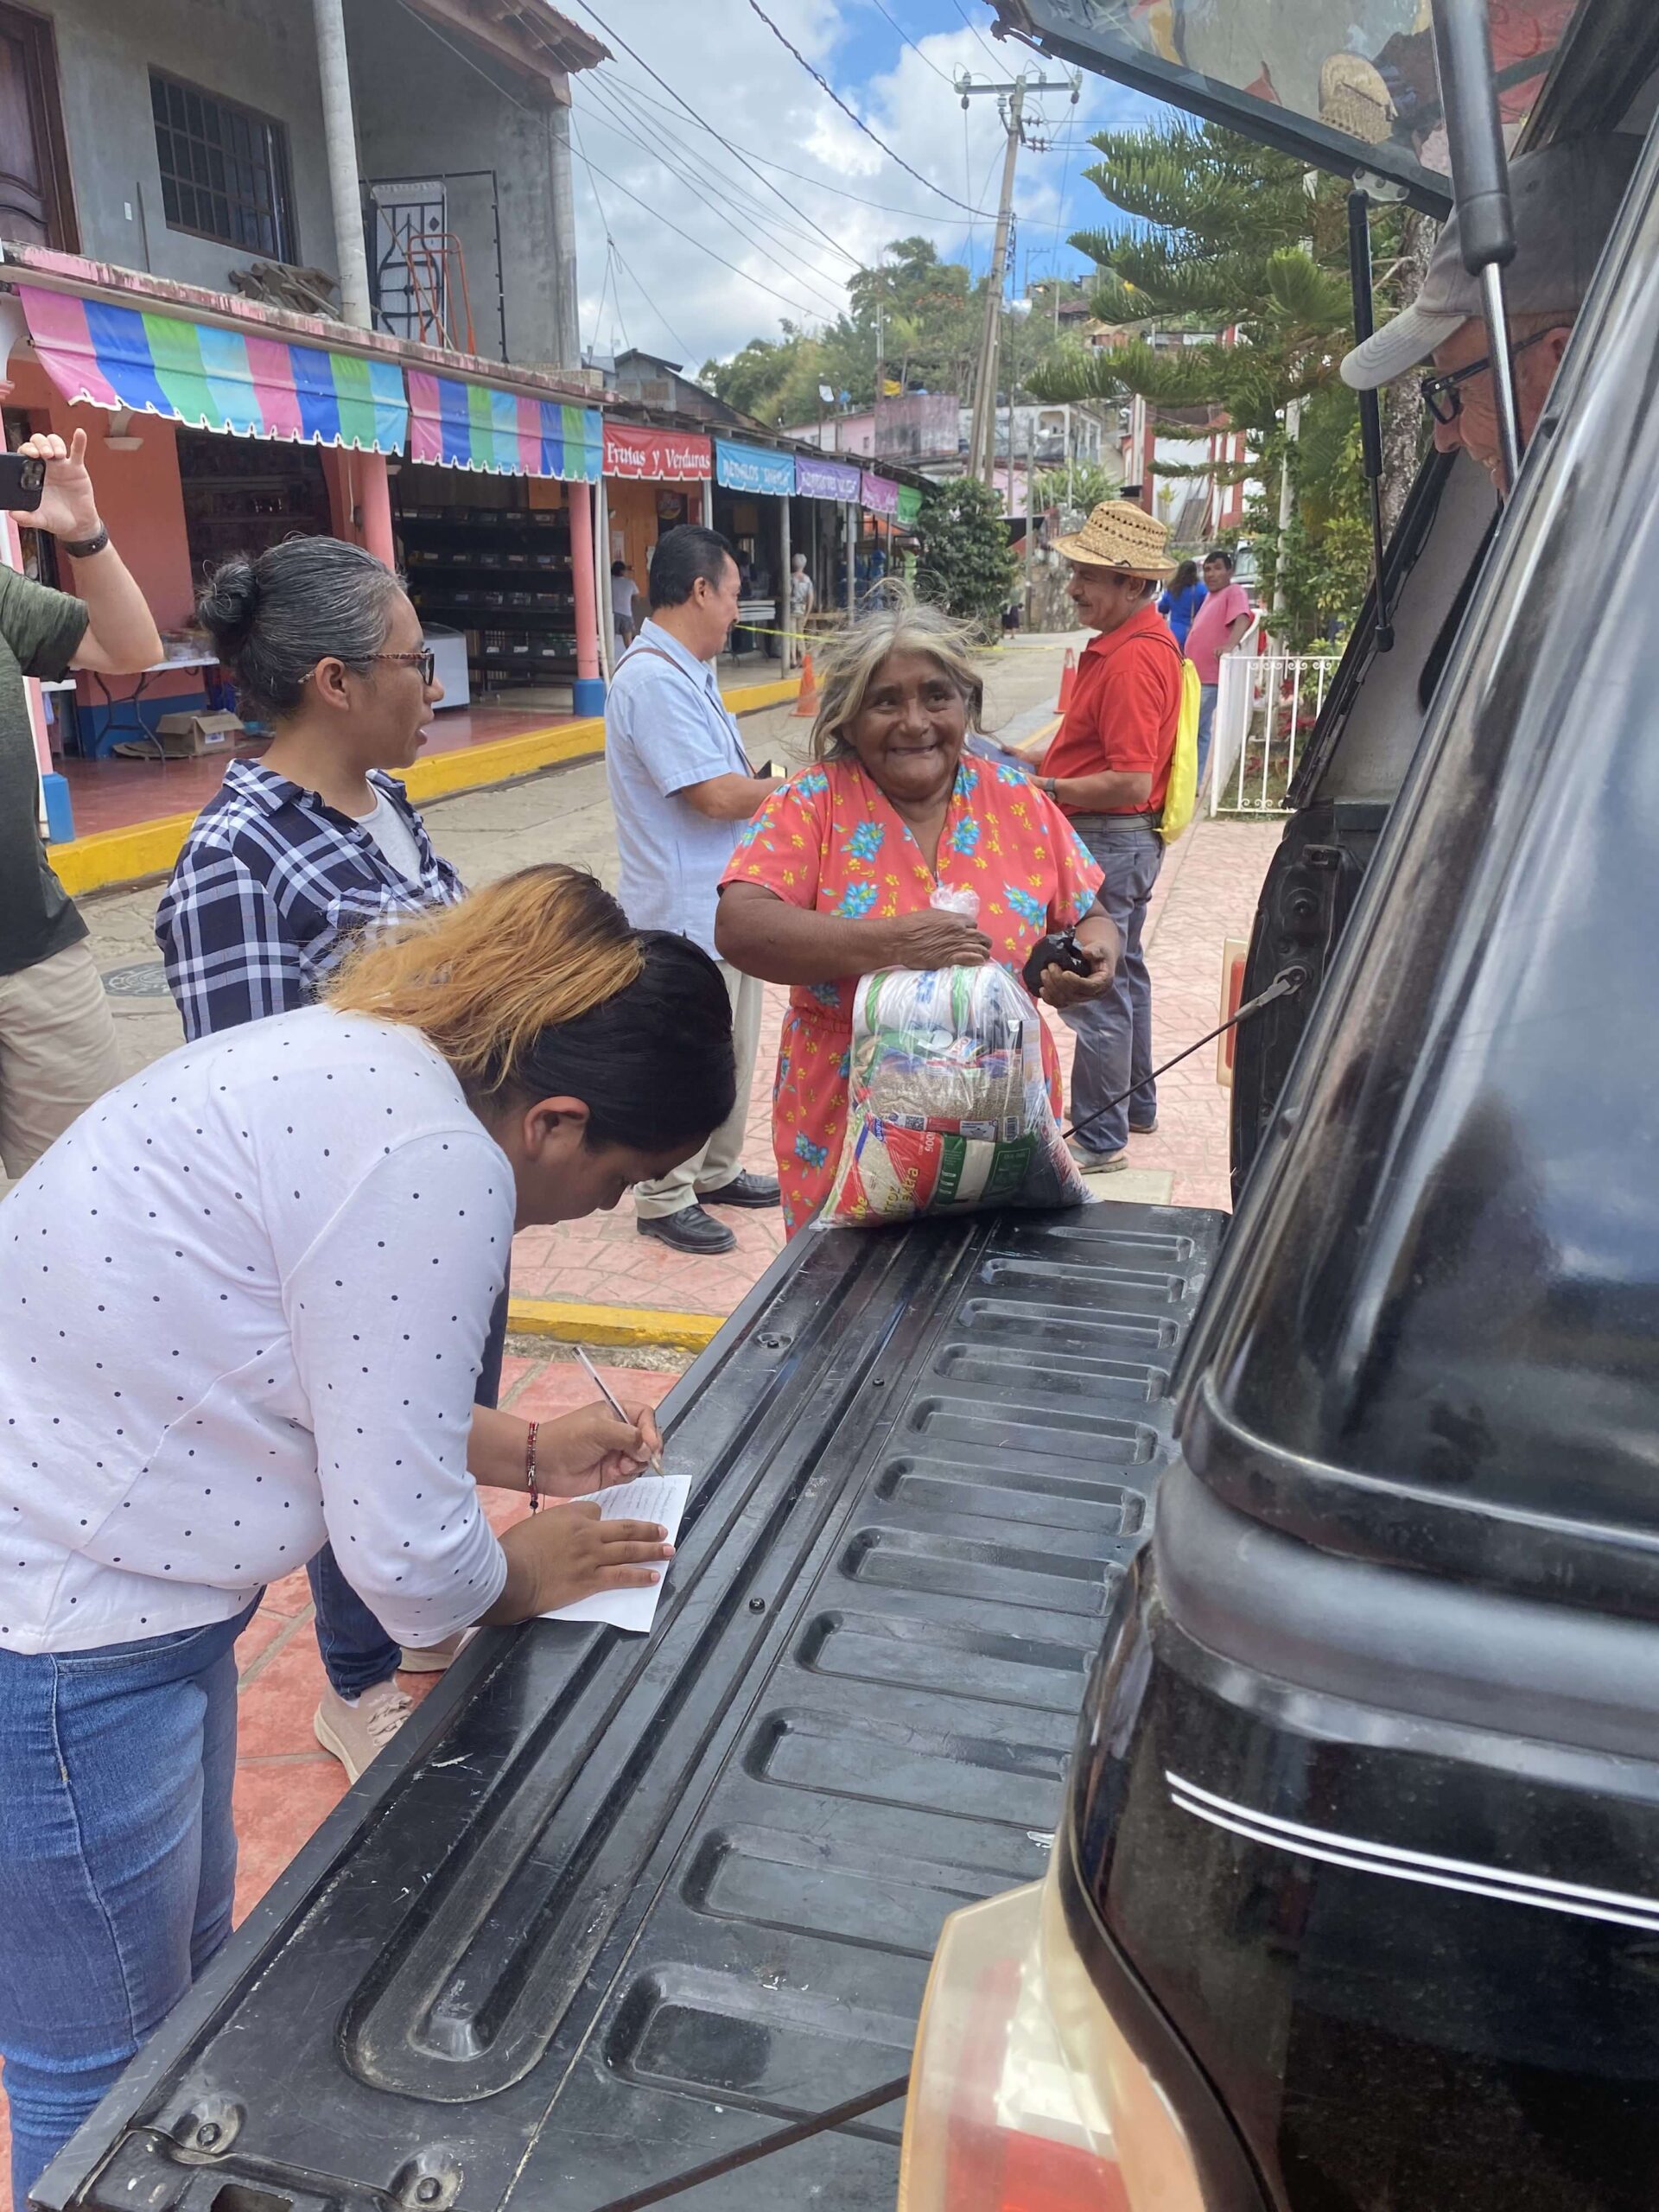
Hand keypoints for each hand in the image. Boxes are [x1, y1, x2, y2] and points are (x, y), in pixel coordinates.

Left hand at [15, 429, 101, 541]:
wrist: (77, 526)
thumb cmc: (56, 519)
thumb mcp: (39, 519)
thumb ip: (26, 517)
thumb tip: (13, 514)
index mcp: (33, 474)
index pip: (25, 453)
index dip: (27, 449)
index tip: (31, 455)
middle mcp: (46, 466)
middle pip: (39, 443)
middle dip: (40, 444)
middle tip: (44, 454)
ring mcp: (61, 466)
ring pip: (55, 442)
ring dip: (55, 444)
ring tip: (58, 455)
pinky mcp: (77, 469)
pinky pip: (78, 451)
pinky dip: (79, 441)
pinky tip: (80, 433)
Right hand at [500, 1501, 673, 1613]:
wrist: (511, 1573)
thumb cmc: (516, 1547)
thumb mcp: (536, 1523)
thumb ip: (556, 1523)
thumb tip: (566, 1531)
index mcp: (572, 1516)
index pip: (596, 1511)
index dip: (603, 1518)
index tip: (608, 1524)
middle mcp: (588, 1534)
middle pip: (625, 1529)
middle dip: (646, 1529)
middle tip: (664, 1530)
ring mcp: (592, 1558)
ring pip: (629, 1551)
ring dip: (652, 1550)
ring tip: (669, 1550)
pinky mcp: (591, 1581)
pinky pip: (622, 1576)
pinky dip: (640, 1575)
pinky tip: (653, 1576)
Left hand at [532, 1400, 664, 1497]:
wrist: (542, 1465)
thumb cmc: (567, 1439)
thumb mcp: (599, 1429)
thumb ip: (628, 1436)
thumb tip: (649, 1450)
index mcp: (616, 1414)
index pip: (646, 1417)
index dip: (652, 1430)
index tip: (651, 1445)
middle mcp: (620, 1432)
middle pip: (649, 1440)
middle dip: (647, 1450)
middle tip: (638, 1458)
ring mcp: (617, 1453)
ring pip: (642, 1459)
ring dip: (636, 1464)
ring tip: (620, 1467)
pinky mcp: (613, 1473)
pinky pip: (632, 1474)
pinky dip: (627, 1474)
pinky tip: (613, 1474)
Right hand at [875, 910, 991, 970]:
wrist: (900, 939)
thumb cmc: (911, 925)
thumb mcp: (930, 915)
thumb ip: (944, 918)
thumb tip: (948, 921)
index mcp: (955, 919)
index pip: (973, 924)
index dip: (972, 930)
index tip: (968, 935)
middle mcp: (959, 931)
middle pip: (981, 936)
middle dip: (983, 942)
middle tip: (982, 948)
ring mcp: (957, 945)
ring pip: (980, 949)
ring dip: (983, 953)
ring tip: (982, 958)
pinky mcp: (951, 958)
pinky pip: (972, 959)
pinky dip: (977, 961)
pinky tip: (977, 963)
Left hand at [1038, 931, 1116, 1009]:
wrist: (1096, 958)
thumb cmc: (1098, 952)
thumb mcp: (1100, 947)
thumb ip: (1095, 949)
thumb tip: (1085, 952)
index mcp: (1102, 983)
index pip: (1088, 987)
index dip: (1075, 982)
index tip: (1065, 972)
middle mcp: (1092, 994)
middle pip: (1073, 995)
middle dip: (1059, 981)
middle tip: (1050, 966)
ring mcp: (1081, 999)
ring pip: (1064, 1001)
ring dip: (1051, 989)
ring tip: (1044, 973)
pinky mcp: (1071, 999)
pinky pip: (1058, 1004)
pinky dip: (1048, 998)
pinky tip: (1042, 988)